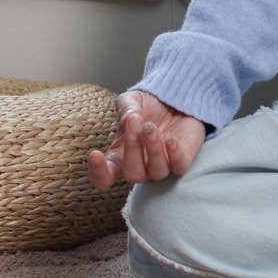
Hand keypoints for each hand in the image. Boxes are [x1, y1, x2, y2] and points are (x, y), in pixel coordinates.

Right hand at [87, 90, 207, 187]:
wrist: (176, 100)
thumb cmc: (148, 106)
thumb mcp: (131, 101)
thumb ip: (126, 108)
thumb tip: (129, 118)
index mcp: (119, 157)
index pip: (104, 177)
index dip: (98, 172)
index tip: (95, 154)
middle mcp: (140, 167)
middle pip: (132, 173)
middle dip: (132, 147)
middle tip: (134, 122)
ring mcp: (161, 166)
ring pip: (156, 171)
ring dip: (152, 148)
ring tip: (151, 126)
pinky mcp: (182, 161)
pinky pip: (179, 167)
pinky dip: (174, 154)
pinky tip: (170, 139)